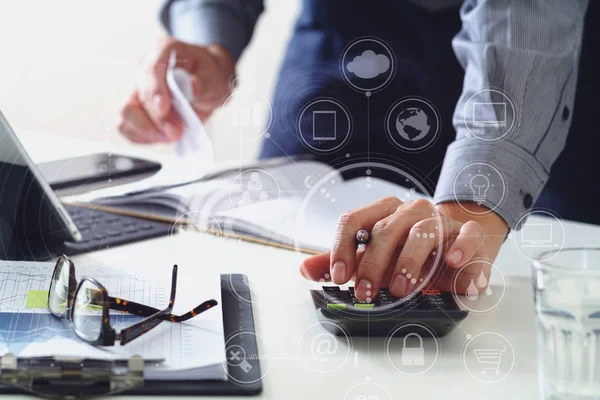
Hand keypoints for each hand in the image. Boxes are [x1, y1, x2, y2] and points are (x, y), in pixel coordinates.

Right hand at [118, 38, 234, 142]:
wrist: (206, 85)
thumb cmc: (208, 77)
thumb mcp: (215, 79)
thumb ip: (203, 83)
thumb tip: (192, 86)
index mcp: (164, 49)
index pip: (152, 67)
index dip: (156, 90)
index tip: (164, 108)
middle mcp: (146, 67)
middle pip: (140, 95)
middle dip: (158, 118)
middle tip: (177, 131)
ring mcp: (138, 88)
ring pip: (127, 112)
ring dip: (149, 130)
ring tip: (172, 134)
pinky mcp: (135, 107)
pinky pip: (127, 126)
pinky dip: (144, 136)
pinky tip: (162, 136)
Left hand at [299, 197, 507, 299]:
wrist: (456, 244)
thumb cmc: (409, 251)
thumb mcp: (374, 257)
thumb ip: (341, 261)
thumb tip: (306, 270)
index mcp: (382, 212)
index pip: (354, 220)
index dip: (342, 248)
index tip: (339, 276)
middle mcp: (409, 212)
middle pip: (384, 230)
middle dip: (371, 264)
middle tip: (365, 292)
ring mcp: (439, 220)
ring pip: (422, 233)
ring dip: (409, 262)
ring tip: (401, 288)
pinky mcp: (467, 233)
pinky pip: (467, 235)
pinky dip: (460, 248)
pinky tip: (451, 263)